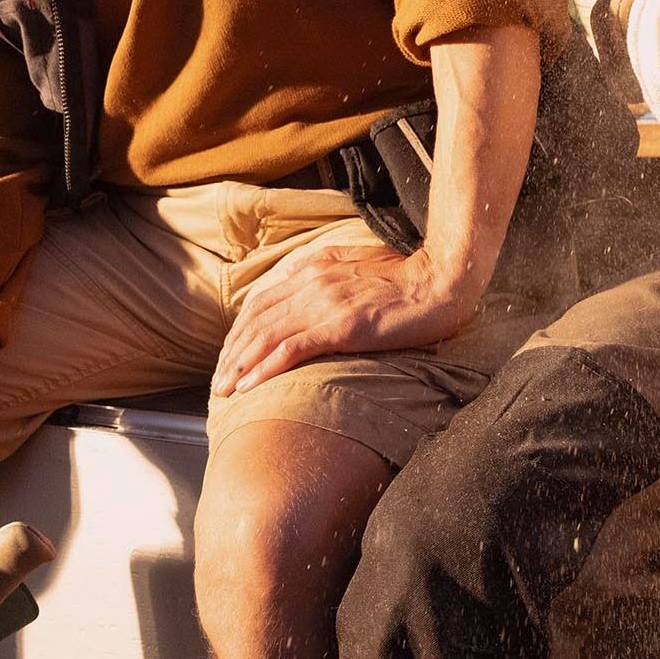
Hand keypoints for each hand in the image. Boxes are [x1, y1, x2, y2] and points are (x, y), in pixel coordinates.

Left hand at [213, 240, 476, 396]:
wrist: (442, 280)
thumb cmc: (410, 280)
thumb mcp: (360, 270)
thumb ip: (331, 280)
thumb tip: (313, 302)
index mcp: (314, 267)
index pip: (261, 301)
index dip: (239, 332)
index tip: (229, 357)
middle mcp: (312, 281)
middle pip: (255, 320)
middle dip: (231, 354)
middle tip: (218, 382)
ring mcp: (325, 302)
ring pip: (265, 335)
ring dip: (239, 366)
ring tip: (224, 391)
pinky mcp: (342, 324)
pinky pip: (291, 348)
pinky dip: (265, 368)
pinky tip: (250, 386)